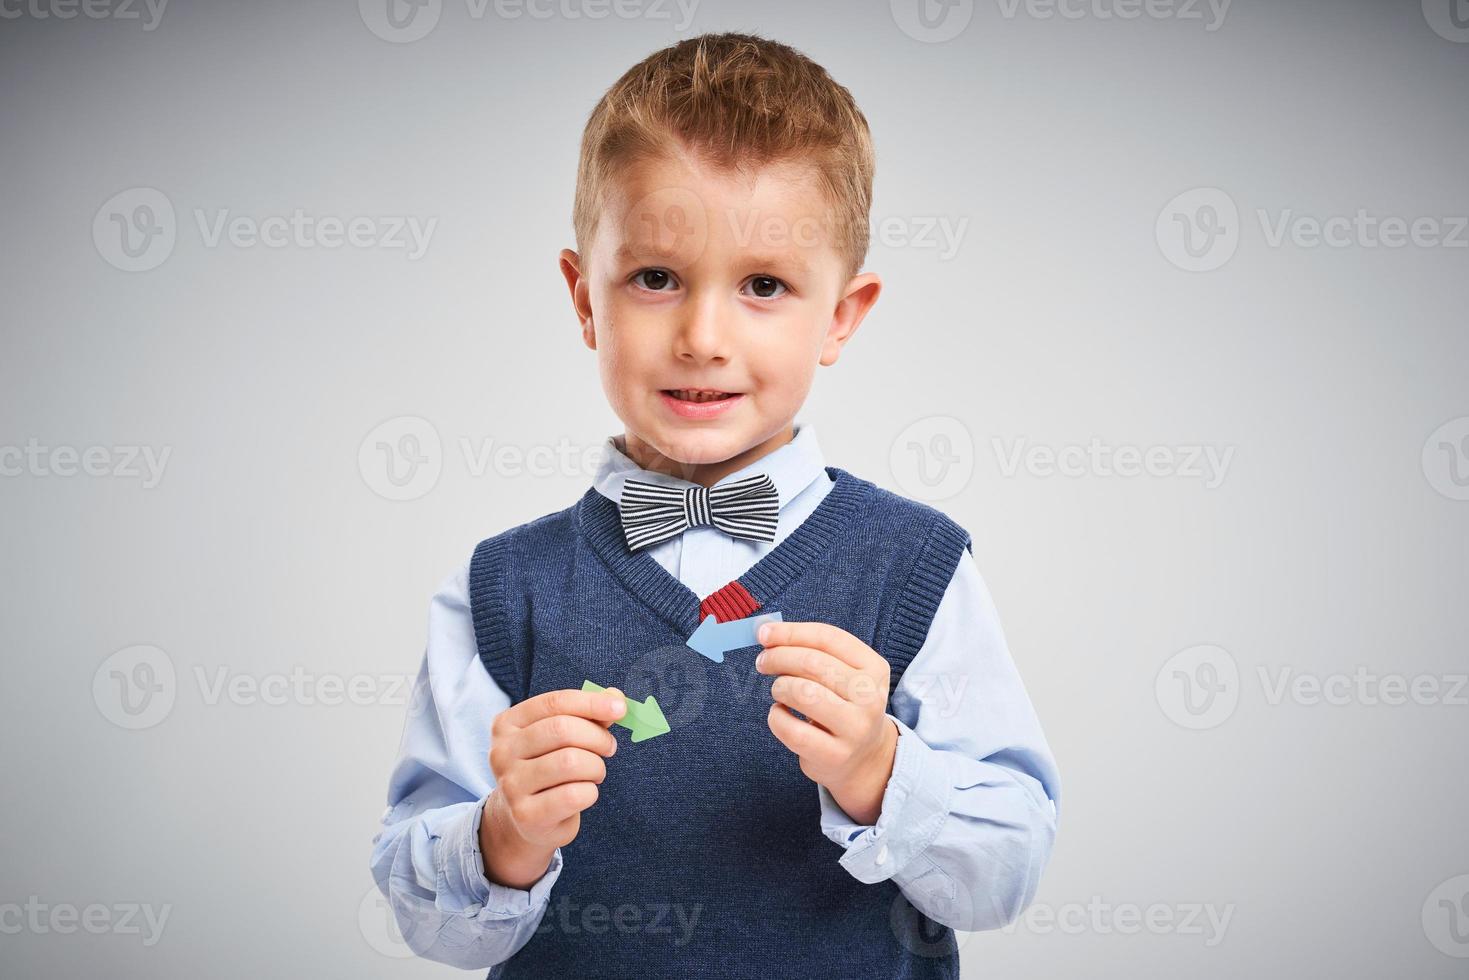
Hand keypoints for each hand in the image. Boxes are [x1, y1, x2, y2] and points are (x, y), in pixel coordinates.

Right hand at [479, 687, 625, 888]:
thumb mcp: (560, 738)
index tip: (619, 708)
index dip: (591, 702)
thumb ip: (587, 715)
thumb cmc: (548, 769)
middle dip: (597, 737)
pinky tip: (584, 793)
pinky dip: (590, 792)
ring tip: (595, 773)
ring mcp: (511, 784)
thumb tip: (615, 697)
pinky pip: (574, 795)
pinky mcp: (526, 814)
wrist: (525, 820)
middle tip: (609, 748)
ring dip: (596, 766)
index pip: (554, 703)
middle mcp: (502, 752)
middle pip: (562, 730)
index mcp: (507, 723)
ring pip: (570, 762)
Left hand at [755, 621, 898, 825]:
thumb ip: (812, 650)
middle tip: (763, 663)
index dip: (791, 632)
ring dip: (779, 687)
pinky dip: (776, 718)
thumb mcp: (843, 674)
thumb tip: (766, 632)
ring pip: (802, 693)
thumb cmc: (843, 705)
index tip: (764, 633)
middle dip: (778, 657)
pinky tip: (781, 715)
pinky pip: (791, 729)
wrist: (864, 757)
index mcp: (873, 668)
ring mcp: (855, 728)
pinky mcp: (835, 755)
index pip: (828, 638)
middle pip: (812, 663)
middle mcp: (870, 697)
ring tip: (779, 691)